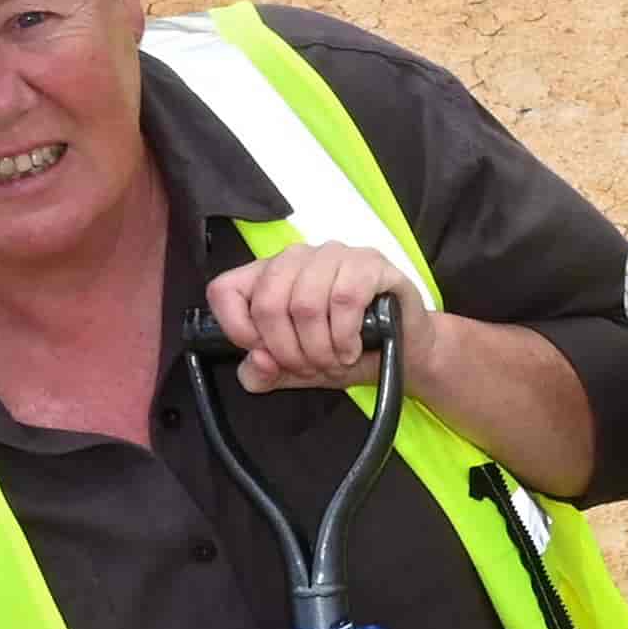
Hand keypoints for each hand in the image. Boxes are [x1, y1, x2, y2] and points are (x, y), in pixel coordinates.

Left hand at [206, 246, 413, 392]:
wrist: (404, 353)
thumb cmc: (345, 352)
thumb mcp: (294, 372)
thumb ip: (262, 373)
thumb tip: (258, 362)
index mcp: (268, 276)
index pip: (224, 289)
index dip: (237, 330)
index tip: (264, 354)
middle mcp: (297, 258)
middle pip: (268, 303)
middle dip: (289, 350)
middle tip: (311, 367)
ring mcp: (334, 255)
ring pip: (305, 303)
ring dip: (320, 348)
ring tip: (336, 361)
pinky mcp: (370, 263)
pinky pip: (344, 298)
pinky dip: (345, 336)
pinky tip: (352, 347)